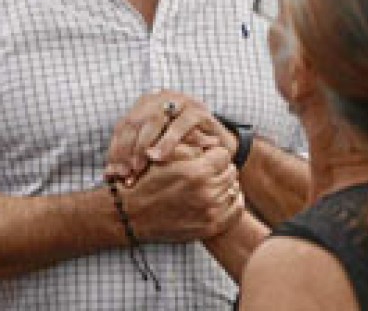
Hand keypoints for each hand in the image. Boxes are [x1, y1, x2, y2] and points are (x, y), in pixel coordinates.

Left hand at [105, 90, 236, 183]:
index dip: (116, 149)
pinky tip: (158, 157)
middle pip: (135, 122)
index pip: (123, 126)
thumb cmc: (181, 152)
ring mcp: (180, 101)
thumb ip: (133, 158)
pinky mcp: (199, 110)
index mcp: (145, 105)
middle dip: (127, 150)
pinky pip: (179, 125)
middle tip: (124, 174)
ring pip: (154, 121)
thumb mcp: (154, 153)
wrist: (218, 148)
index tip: (112, 173)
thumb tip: (107, 175)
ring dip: (143, 146)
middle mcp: (160, 98)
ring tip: (137, 167)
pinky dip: (167, 141)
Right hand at [118, 144, 243, 242]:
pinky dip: (232, 201)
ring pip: (234, 189)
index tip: (204, 157)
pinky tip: (222, 197)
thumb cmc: (146, 180)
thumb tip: (214, 140)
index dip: (213, 153)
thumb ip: (192, 144)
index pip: (224, 155)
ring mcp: (210, 212)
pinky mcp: (210, 227)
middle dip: (219, 168)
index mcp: (197, 172)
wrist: (131, 214)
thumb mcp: (166, 155)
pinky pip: (236, 210)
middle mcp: (207, 193)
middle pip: (231, 171)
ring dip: (224, 184)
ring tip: (210, 183)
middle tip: (206, 170)